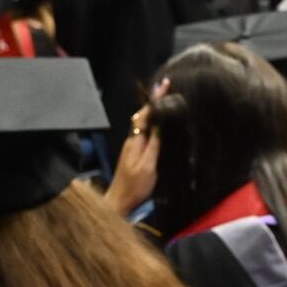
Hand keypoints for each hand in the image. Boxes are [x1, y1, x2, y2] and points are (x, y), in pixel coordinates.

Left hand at [107, 94, 162, 214]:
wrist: (120, 200)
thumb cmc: (135, 186)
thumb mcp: (148, 166)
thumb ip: (153, 145)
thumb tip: (158, 124)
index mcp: (135, 141)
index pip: (145, 115)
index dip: (154, 100)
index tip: (163, 86)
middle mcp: (133, 140)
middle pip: (143, 115)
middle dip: (154, 101)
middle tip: (166, 88)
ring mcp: (133, 146)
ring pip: (143, 123)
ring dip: (153, 110)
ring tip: (164, 99)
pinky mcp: (135, 153)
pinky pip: (145, 132)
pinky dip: (153, 123)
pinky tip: (159, 123)